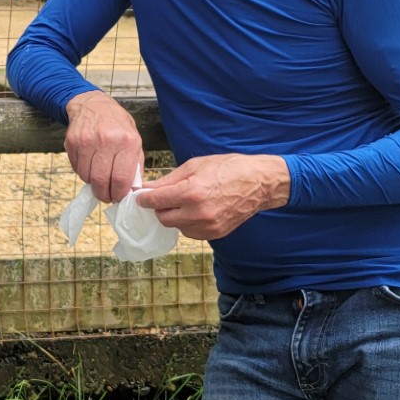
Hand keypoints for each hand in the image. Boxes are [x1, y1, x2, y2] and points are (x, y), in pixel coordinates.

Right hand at [63, 90, 144, 202]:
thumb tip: (132, 191)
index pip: (121, 178)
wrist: (93, 105)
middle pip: (101, 180)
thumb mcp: (134, 140)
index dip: (118, 194)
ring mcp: (87, 141)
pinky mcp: (72, 142)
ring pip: (86, 176)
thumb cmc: (117, 125)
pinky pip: (76, 168)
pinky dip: (83, 173)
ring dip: (92, 184)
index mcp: (127, 142)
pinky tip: (90, 165)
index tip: (118, 198)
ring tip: (98, 178)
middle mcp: (106, 141)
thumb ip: (134, 166)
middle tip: (106, 196)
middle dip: (104, 195)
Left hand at [135, 153, 289, 239]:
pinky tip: (196, 210)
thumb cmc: (227, 168)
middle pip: (163, 218)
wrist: (259, 183)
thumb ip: (168, 179)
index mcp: (191, 192)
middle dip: (159, 208)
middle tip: (163, 198)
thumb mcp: (195, 165)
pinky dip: (187, 223)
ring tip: (185, 202)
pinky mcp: (215, 234)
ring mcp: (208, 226)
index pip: (155, 201)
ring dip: (174, 216)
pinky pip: (191, 232)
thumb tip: (147, 188)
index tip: (141, 196)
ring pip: (176, 227)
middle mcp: (198, 213)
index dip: (144, 198)